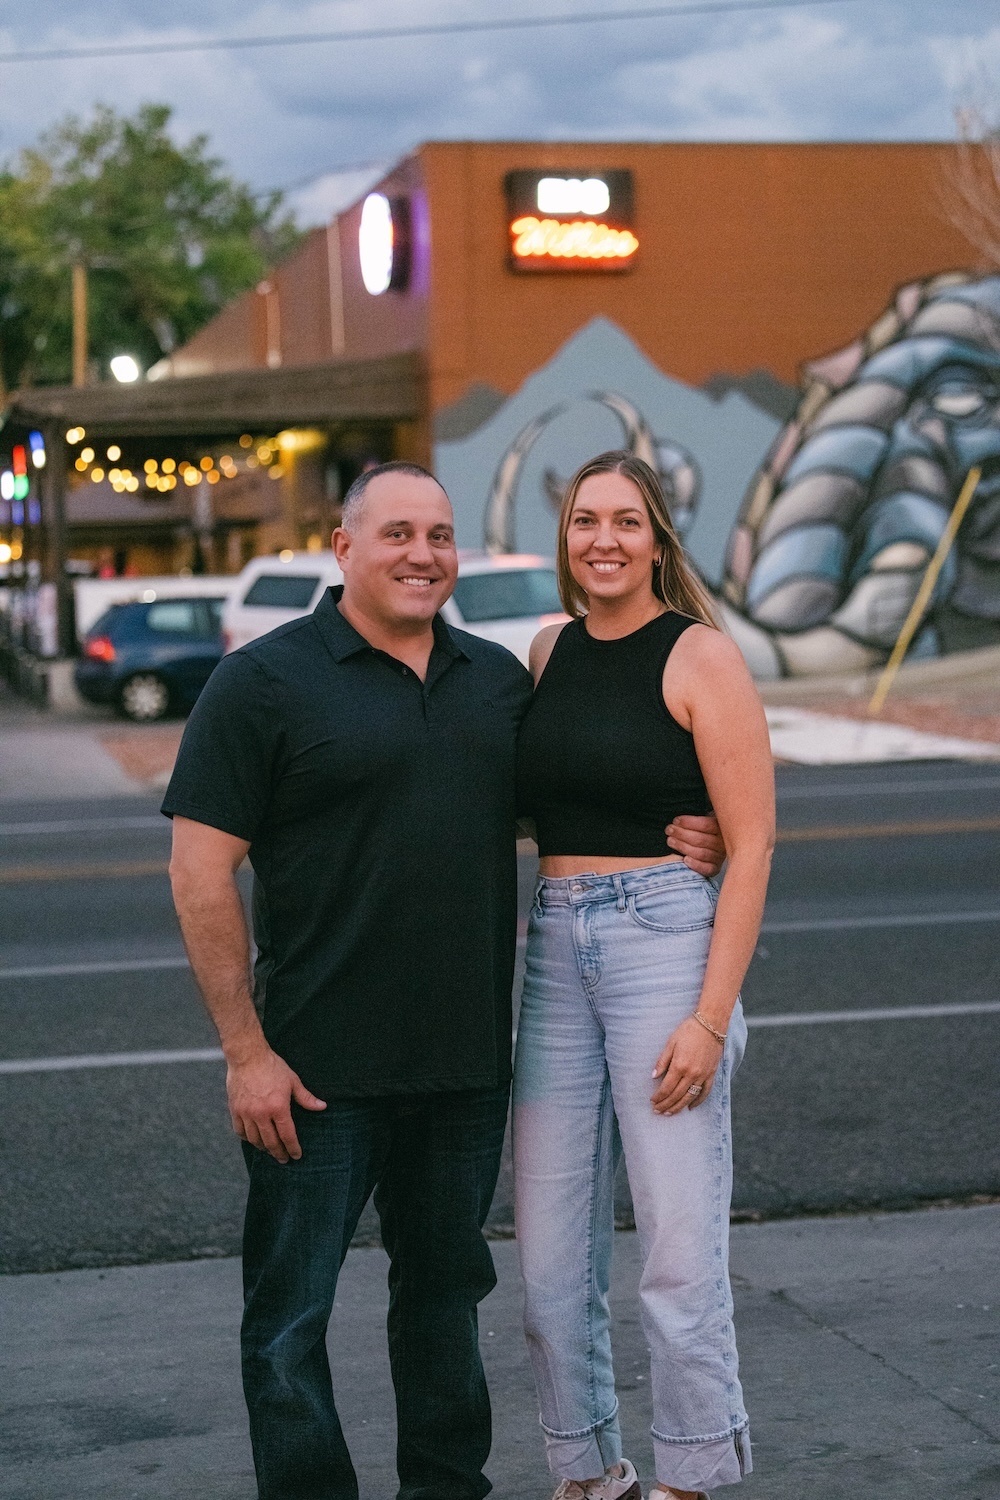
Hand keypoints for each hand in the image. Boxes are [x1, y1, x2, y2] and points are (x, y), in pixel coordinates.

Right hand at [226, 1044, 325, 1162]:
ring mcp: (246, 1113)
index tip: (296, 1156)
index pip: (287, 1135)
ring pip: (254, 1139)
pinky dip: (247, 1138)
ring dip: (263, 1148)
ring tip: (270, 1151)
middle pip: (270, 1142)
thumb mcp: (293, 1081)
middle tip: (284, 1159)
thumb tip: (322, 1107)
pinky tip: (253, 1140)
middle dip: (279, 1153)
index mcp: (278, 1107)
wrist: (247, 1056)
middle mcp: (261, 1114)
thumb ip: (306, 1098)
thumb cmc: (272, 1067)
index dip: (292, 1148)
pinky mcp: (235, 1110)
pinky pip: (240, 1131)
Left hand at [651, 1014, 723, 1114]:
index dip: (659, 1097)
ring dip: (678, 1107)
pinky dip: (698, 1102)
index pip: (666, 1088)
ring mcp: (703, 1075)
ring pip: (689, 1097)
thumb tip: (653, 1076)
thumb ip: (662, 1061)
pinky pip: (705, 1092)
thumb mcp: (671, 1043)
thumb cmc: (688, 1031)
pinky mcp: (711, 1074)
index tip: (652, 1102)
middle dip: (666, 1105)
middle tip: (657, 1111)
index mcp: (679, 1065)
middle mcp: (692, 1074)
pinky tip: (690, 1107)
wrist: (711, 1024)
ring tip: (669, 1113)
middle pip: (677, 1095)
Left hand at [666, 814, 725, 876]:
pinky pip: (707, 869)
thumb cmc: (702, 829)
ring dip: (683, 847)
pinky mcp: (715, 869)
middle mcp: (722, 843)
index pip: (706, 825)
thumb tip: (682, 808)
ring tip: (670, 841)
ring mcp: (719, 857)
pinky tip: (685, 860)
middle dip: (682, 834)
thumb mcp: (704, 817)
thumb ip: (697, 813)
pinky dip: (696, 865)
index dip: (689, 822)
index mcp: (721, 827)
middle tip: (669, 830)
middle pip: (701, 839)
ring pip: (702, 853)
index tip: (675, 820)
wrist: (712, 844)